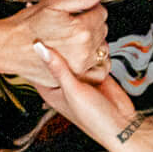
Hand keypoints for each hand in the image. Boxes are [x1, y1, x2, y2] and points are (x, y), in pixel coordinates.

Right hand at [0, 0, 109, 85]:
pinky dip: (89, 58)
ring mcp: (80, 65)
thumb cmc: (26, 26)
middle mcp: (84, 50)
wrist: (8, 47)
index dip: (90, 7)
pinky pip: (95, 66)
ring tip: (73, 36)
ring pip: (100, 47)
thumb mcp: (53, 3)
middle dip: (91, 22)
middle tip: (72, 21)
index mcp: (81, 30)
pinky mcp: (74, 76)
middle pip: (102, 30)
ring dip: (92, 40)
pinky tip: (77, 51)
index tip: (80, 9)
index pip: (101, 12)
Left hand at [31, 40, 148, 151]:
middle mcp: (64, 82)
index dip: (32, 53)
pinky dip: (94, 50)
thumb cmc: (93, 118)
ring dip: (77, 46)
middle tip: (53, 28)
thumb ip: (57, 68)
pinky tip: (93, 47)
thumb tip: (40, 48)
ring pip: (74, 54)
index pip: (35, 68)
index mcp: (50, 90)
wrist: (122, 123)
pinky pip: (93, 55)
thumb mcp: (72, 91)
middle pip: (55, 58)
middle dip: (56, 45)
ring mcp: (80, 76)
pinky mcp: (96, 71)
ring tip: (74, 34)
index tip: (30, 34)